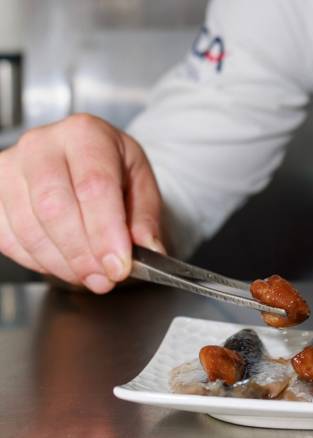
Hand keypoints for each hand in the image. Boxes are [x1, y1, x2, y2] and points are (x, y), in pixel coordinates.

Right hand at [0, 114, 163, 292]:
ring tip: (90, 276)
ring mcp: (10, 167)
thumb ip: (145, 219)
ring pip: (28, 227)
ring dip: (62, 263)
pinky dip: (38, 261)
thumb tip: (149, 249)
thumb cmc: (114, 172)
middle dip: (82, 253)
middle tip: (104, 278)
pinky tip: (64, 265)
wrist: (87, 163)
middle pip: (54, 206)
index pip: (93, 186)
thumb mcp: (142, 186)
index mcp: (86, 134)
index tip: (118, 266)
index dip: (105, 232)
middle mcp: (42, 144)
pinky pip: (8, 238)